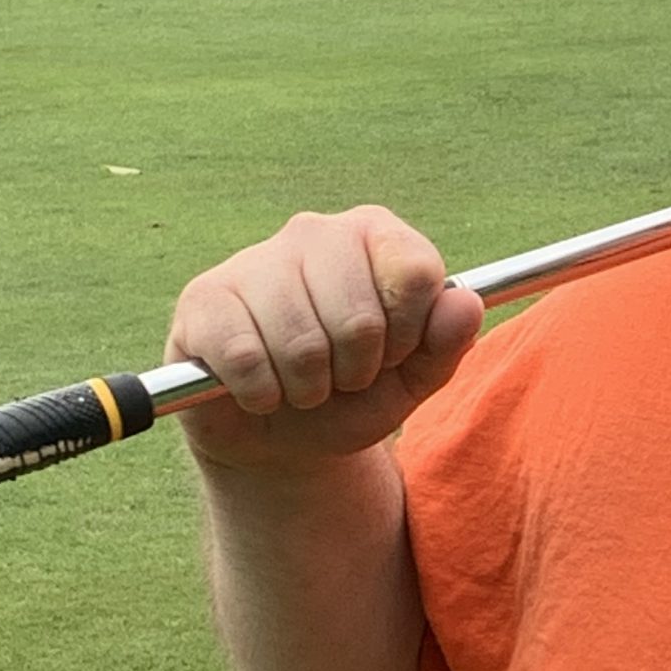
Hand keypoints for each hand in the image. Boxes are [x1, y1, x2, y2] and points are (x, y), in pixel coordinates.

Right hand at [167, 205, 484, 474]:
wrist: (281, 438)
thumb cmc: (353, 396)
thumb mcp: (412, 379)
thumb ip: (447, 344)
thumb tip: (466, 303)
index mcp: (374, 236)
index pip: (416, 272)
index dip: (409, 333)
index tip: (393, 352)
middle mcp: (314, 233)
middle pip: (360, 318)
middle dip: (357, 371)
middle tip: (341, 376)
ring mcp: (254, 261)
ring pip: (301, 343)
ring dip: (308, 388)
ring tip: (302, 384)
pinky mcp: (204, 299)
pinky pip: (245, 359)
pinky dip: (262, 393)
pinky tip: (260, 388)